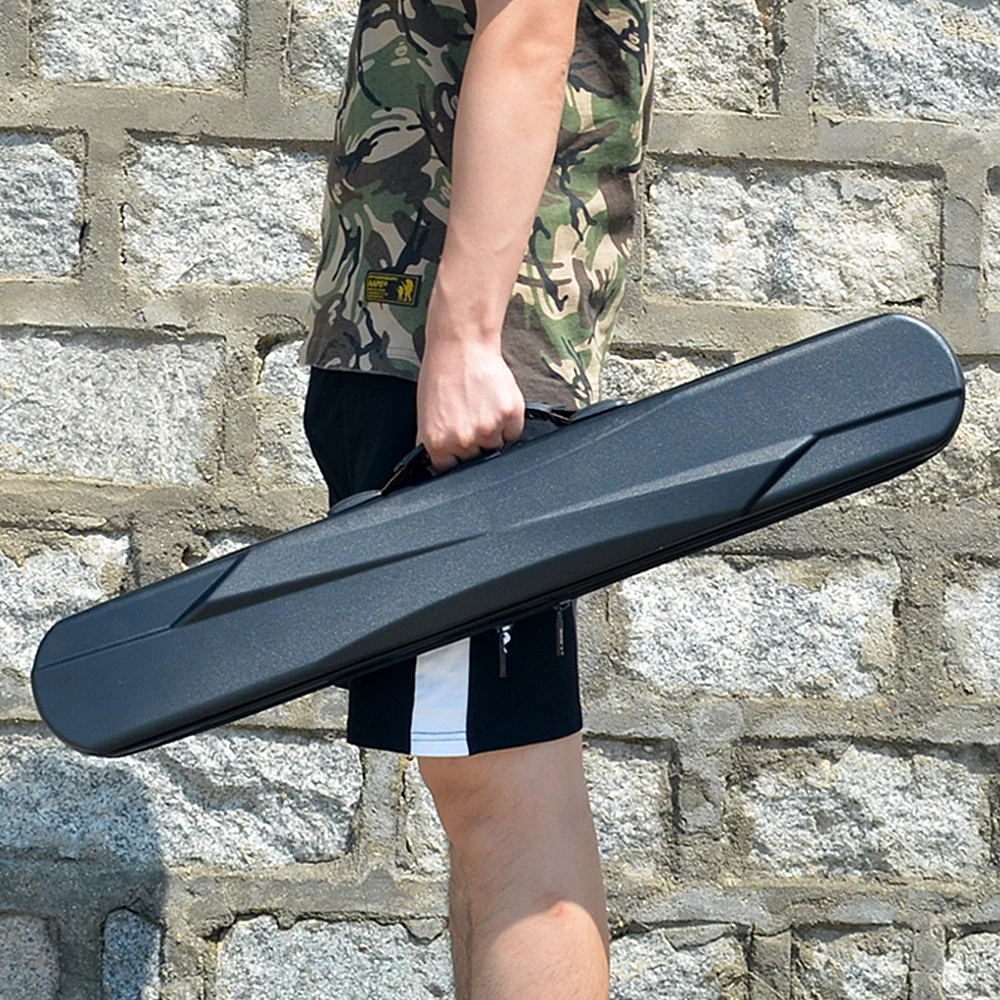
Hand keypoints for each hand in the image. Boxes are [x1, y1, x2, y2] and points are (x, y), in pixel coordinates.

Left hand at [416, 336, 525, 473]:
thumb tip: (438, 466)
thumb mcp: (425, 415)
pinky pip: (514, 433)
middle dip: (474, 444)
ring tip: (482, 407)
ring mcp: (488, 430)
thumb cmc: (441, 376)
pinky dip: (509, 422)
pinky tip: (494, 403)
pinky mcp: (509, 416)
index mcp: (439, 444)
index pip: (449, 471)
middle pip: (476, 460)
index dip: (454, 459)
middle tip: (469, 416)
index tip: (458, 448)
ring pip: (497, 447)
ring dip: (494, 433)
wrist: (461, 346)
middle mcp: (464, 441)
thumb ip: (434, 445)